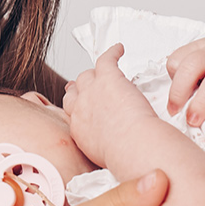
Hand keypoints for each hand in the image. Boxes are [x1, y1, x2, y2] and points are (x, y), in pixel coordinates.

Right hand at [62, 44, 158, 167]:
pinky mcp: (108, 79)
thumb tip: (107, 144)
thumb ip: (99, 144)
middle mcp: (80, 107)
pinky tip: (119, 49)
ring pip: (87, 74)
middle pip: (76, 89)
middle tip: (90, 84)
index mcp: (78, 127)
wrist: (133, 148)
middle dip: (82, 86)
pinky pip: (105, 58)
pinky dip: (112, 52)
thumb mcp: (101, 156)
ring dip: (96, 72)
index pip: (71, 108)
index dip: (76, 102)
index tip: (81, 102)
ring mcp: (92, 91)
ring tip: (106, 67)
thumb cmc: (125, 156)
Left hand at [165, 37, 204, 125]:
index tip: (175, 101)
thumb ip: (191, 77)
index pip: (177, 60)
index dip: (172, 80)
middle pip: (192, 65)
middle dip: (179, 90)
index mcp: (201, 48)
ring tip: (195, 119)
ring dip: (203, 100)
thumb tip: (173, 103)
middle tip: (175, 112)